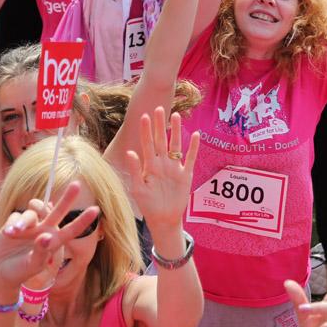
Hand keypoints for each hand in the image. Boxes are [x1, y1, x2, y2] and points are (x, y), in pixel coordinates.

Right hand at [0, 181, 99, 294]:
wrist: (0, 272)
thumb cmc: (21, 272)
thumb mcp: (32, 265)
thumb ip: (40, 251)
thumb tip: (46, 237)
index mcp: (54, 241)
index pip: (71, 230)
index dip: (83, 220)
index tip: (96, 210)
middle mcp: (45, 230)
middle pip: (58, 211)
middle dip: (67, 198)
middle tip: (76, 184)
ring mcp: (31, 225)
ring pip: (32, 213)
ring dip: (23, 221)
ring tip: (12, 233)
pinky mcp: (15, 222)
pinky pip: (17, 216)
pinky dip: (13, 223)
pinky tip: (7, 233)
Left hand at [122, 108, 199, 231]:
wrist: (163, 219)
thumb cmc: (148, 205)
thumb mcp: (138, 189)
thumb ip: (135, 170)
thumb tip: (130, 152)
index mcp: (149, 166)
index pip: (147, 144)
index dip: (146, 131)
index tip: (144, 116)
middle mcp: (162, 164)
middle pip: (161, 140)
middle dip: (160, 125)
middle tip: (159, 108)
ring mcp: (174, 168)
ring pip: (176, 145)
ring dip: (176, 131)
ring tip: (176, 116)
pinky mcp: (185, 175)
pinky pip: (190, 158)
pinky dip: (193, 147)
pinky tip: (196, 135)